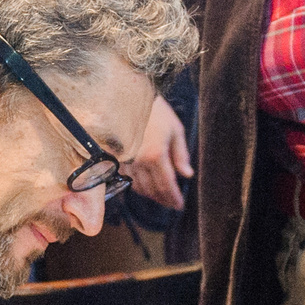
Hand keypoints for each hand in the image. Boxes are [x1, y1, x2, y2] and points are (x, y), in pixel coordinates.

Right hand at [129, 94, 192, 210]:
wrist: (128, 99)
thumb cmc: (155, 111)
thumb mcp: (175, 129)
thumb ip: (181, 154)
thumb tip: (187, 174)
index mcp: (157, 155)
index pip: (167, 184)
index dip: (174, 198)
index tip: (179, 205)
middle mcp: (140, 162)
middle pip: (153, 190)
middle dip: (163, 199)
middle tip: (172, 203)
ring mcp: (126, 161)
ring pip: (139, 187)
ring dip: (151, 195)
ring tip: (160, 196)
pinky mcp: (117, 158)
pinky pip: (127, 179)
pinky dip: (138, 186)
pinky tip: (145, 185)